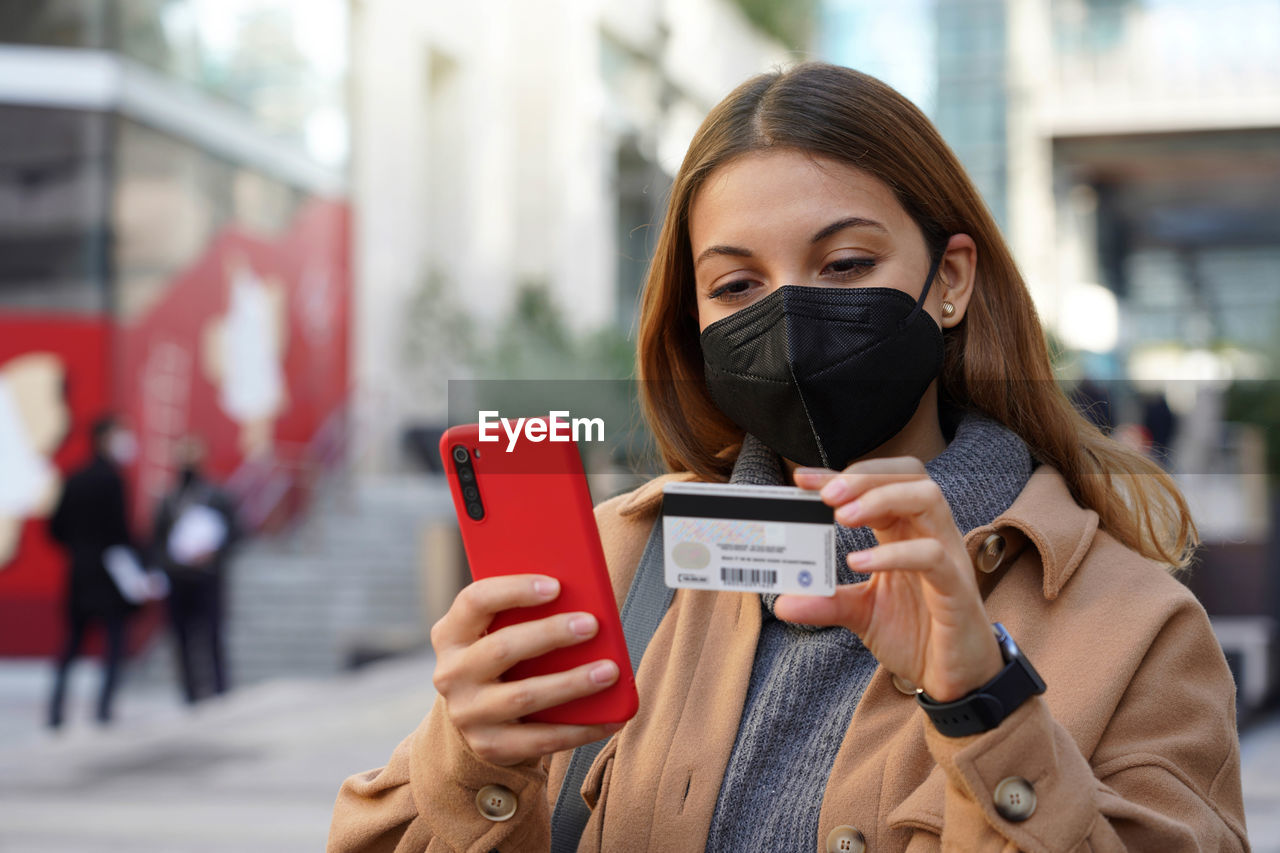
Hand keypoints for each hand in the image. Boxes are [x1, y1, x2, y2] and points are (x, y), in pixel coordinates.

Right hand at [429, 574, 622, 765]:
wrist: (478, 717)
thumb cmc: (503, 658)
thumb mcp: (498, 631)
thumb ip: (525, 613)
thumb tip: (583, 601)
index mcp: (451, 633)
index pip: (475, 601)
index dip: (514, 590)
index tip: (555, 586)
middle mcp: (451, 673)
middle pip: (502, 649)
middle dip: (550, 634)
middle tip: (591, 625)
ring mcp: (467, 713)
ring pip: (523, 696)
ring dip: (571, 683)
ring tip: (609, 671)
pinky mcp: (489, 745)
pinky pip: (540, 739)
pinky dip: (580, 729)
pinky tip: (611, 719)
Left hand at [777, 458, 1002, 702]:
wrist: (956, 679)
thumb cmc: (917, 635)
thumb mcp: (861, 613)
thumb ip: (826, 603)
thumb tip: (782, 603)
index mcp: (906, 532)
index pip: (879, 484)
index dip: (842, 475)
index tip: (802, 480)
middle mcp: (929, 534)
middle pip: (908, 476)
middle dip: (864, 477)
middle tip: (826, 494)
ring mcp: (948, 557)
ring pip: (928, 499)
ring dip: (882, 498)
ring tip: (842, 517)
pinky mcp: (957, 588)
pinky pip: (933, 556)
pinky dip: (894, 553)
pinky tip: (859, 563)